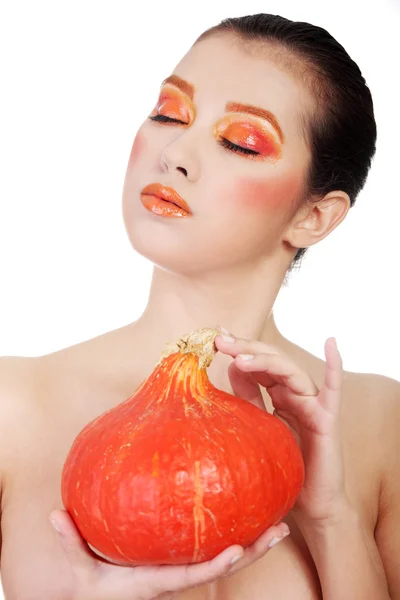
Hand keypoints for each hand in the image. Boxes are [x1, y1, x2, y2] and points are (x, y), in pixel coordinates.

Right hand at [49, 509, 289, 599]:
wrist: (97, 598)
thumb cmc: (92, 585)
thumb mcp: (79, 569)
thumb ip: (71, 542)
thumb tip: (56, 515)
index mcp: (157, 581)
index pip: (191, 576)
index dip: (215, 565)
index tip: (237, 550)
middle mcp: (177, 576)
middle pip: (222, 565)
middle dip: (252, 550)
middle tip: (280, 529)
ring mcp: (183, 569)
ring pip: (225, 556)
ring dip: (254, 542)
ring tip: (280, 521)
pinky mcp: (183, 560)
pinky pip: (213, 546)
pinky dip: (235, 533)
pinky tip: (248, 512)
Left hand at [214, 326, 350, 526]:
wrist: (309, 504)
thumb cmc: (283, 467)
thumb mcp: (257, 427)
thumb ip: (248, 397)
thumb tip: (232, 366)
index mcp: (278, 394)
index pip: (259, 364)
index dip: (239, 350)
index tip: (215, 339)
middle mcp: (295, 393)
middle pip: (272, 361)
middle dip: (246, 348)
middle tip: (221, 341)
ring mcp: (312, 403)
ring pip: (292, 370)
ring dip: (266, 360)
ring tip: (241, 358)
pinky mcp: (327, 417)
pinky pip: (334, 389)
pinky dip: (335, 365)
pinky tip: (330, 343)